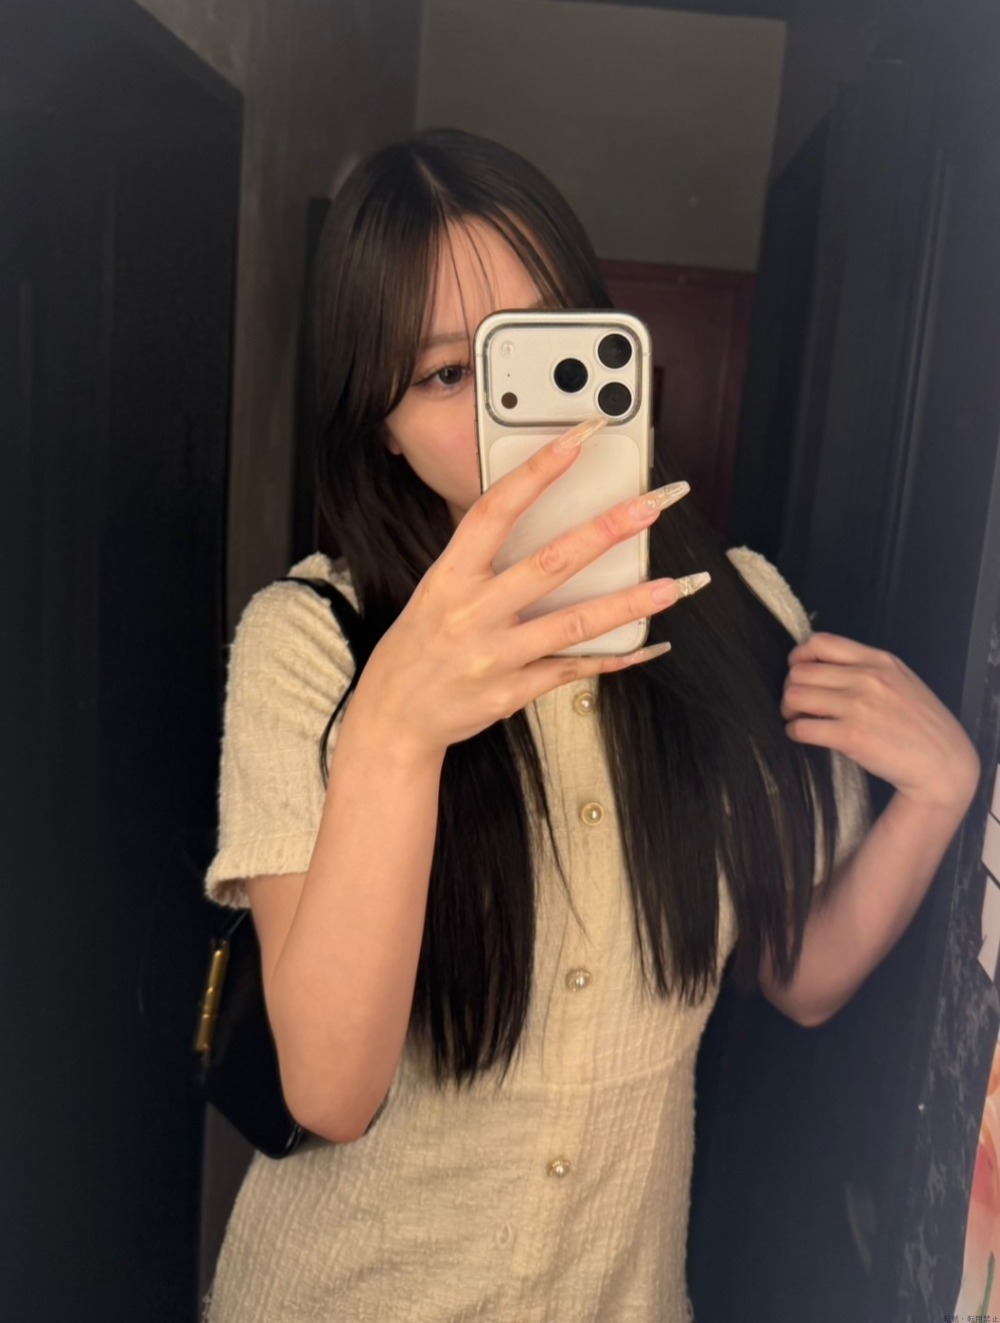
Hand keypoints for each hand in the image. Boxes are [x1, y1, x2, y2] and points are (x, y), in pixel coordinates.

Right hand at [347, 421, 702, 759]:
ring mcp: (496, 655)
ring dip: (627, 604)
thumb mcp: (438, 589)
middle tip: (651, 506)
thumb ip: (483, 560)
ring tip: (672, 585)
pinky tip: (649, 645)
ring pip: (573, 624)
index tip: (579, 438)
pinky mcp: (513, 691)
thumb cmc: (420, 644)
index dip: (538, 471)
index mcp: (451, 576)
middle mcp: (474, 612)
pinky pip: (573, 671)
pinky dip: (614, 658)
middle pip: (550, 563)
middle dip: (606, 531)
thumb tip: (544, 522)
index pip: (497, 510)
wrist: (395, 715)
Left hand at [781, 633, 979, 812]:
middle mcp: (867, 678)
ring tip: (797, 719)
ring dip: (788, 709)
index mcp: (878, 660)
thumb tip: (823, 668)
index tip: (798, 672)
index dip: (799, 657)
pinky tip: (803, 735)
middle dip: (790, 687)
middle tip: (796, 703)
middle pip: (801, 671)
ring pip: (795, 696)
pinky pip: (802, 727)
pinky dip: (794, 731)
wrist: (943, 763)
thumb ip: (868, 670)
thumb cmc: (921, 725)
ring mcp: (858, 706)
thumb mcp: (901, 681)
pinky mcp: (850, 736)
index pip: (820, 642)